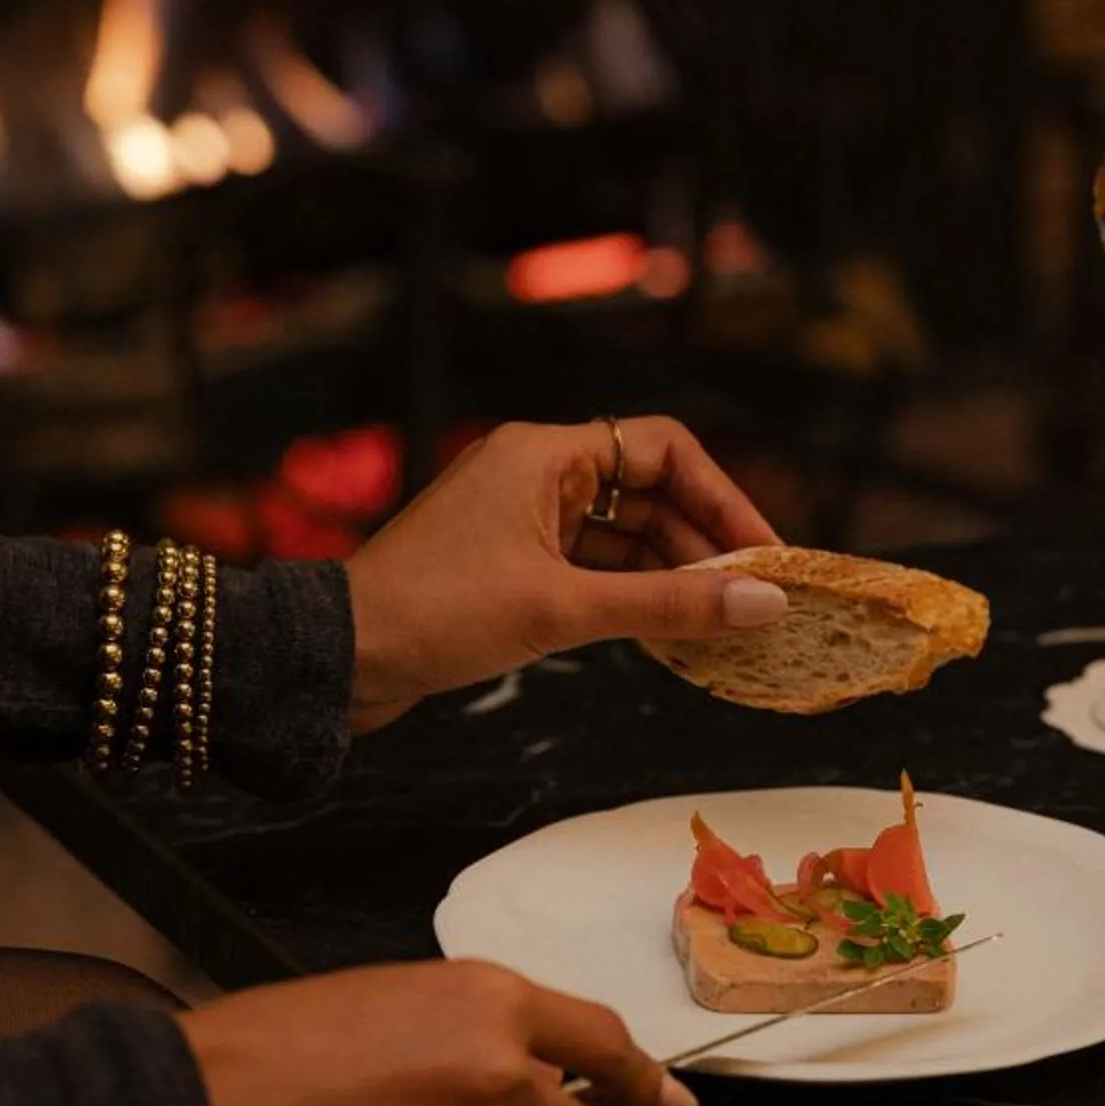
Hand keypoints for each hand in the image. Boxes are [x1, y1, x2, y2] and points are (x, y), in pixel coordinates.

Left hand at [345, 413, 783, 731]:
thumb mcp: (562, 608)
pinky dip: (630, 595)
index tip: (764, 553)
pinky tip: (668, 633)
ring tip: (723, 621)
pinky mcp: (509, 562)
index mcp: (544, 453)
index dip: (723, 496)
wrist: (339, 656)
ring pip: (622, 534)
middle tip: (755, 598)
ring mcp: (520, 517)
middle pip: (648, 492)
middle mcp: (535, 472)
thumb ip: (669, 605)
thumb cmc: (437, 613)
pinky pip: (591, 567)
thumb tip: (762, 602)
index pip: (663, 449)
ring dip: (671, 574)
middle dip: (704, 543)